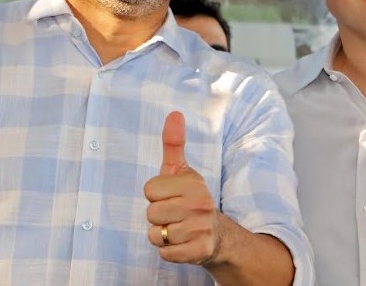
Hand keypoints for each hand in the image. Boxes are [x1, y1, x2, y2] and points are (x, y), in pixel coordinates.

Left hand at [144, 111, 220, 263]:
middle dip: (158, 216)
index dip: (156, 195)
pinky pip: (164, 252)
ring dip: (162, 234)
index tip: (171, 196)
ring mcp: (200, 229)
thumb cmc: (190, 199)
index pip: (149, 190)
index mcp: (194, 184)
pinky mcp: (198, 251)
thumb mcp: (182, 171)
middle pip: (151, 213)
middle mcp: (200, 205)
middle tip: (175, 214)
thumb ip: (174, 144)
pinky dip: (169, 251)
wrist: (216, 235)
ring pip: (155, 234)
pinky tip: (182, 243)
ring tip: (178, 228)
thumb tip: (174, 114)